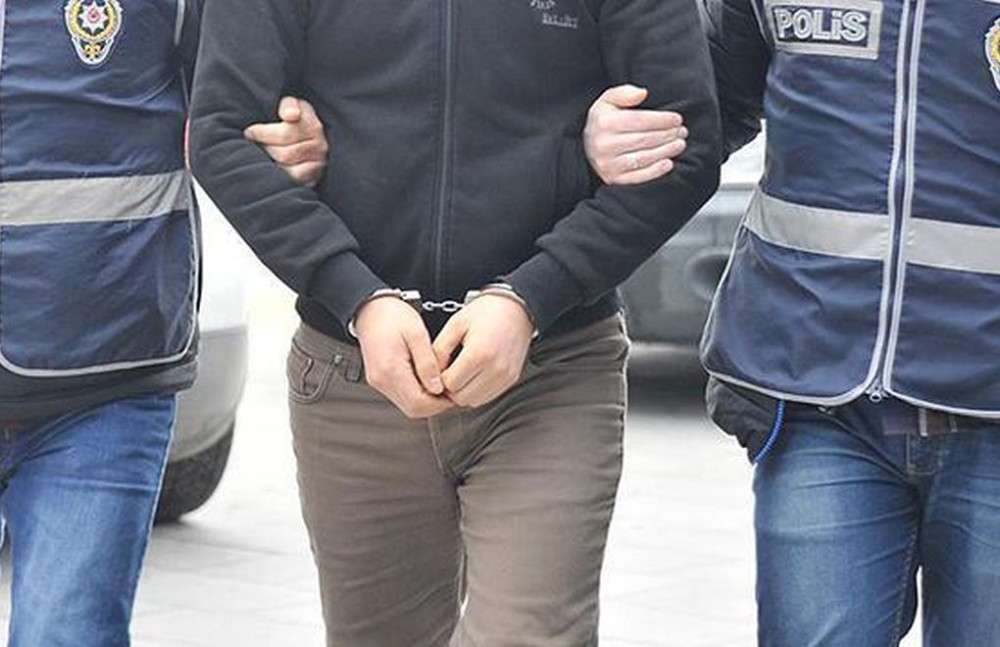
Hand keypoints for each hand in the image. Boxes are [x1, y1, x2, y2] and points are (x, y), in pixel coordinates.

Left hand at [244, 97, 329, 186]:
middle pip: (284, 154)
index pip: (286, 134)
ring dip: (271, 162)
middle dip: (265, 149)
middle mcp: (320, 147)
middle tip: (255, 145)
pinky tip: (272, 167)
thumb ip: (289, 105)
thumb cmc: (296, 120)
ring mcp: (318, 165)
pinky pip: (293, 181)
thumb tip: (291, 116)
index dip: (263, 133)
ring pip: (287, 169)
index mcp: (314, 126)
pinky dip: (279, 175)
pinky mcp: (313, 179)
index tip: (250, 132)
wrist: (311, 138)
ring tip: (264, 155)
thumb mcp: (293, 105)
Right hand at [354, 296, 452, 418]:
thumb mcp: (417, 334)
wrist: (371, 309)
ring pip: (408, 405)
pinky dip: (417, 394)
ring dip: (427, 400)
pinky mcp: (380, 380)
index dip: (440, 403)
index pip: (418, 403)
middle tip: (450, 391)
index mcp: (391, 370)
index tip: (454, 393)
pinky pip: (401, 396)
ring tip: (440, 384)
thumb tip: (438, 388)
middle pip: (413, 409)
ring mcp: (379, 382)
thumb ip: (428, 364)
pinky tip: (427, 380)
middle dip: (435, 404)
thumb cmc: (393, 316)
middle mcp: (382, 380)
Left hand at [433, 295, 534, 408]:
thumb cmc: (486, 313)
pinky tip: (474, 375)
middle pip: (461, 397)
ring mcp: (505, 376)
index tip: (441, 367)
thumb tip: (433, 372)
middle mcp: (495, 369)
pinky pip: (488, 397)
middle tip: (449, 371)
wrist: (515, 308)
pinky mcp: (511, 379)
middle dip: (450, 387)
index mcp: (479, 354)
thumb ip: (440, 349)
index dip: (440, 377)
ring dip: (464, 392)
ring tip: (462, 373)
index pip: (449, 383)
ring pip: (474, 401)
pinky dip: (477, 391)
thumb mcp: (455, 324)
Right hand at [584, 84, 687, 185]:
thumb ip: (623, 93)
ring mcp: (608, 165)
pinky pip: (638, 177)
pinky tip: (668, 163)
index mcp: (604, 123)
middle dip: (668, 135)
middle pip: (644, 139)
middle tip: (682, 132)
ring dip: (666, 151)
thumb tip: (642, 93)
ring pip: (643, 158)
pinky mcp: (613, 179)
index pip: (640, 120)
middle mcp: (604, 145)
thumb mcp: (607, 101)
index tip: (677, 119)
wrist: (585, 148)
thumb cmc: (603, 122)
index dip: (662, 120)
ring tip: (680, 144)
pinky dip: (655, 171)